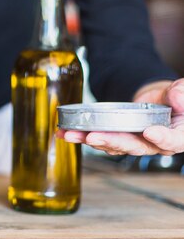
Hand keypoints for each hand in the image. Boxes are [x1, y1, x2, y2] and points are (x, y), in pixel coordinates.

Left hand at [57, 79, 183, 155]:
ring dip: (91, 140)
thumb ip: (181, 94)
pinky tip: (65, 133)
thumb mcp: (181, 92)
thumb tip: (178, 98)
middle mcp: (155, 144)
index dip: (162, 138)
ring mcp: (135, 143)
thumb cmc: (175, 99)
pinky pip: (102, 140)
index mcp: (178, 136)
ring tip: (72, 134)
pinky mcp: (119, 139)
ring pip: (114, 145)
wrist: (162, 101)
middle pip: (135, 147)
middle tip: (94, 136)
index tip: (150, 132)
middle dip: (113, 141)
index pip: (172, 141)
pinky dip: (82, 136)